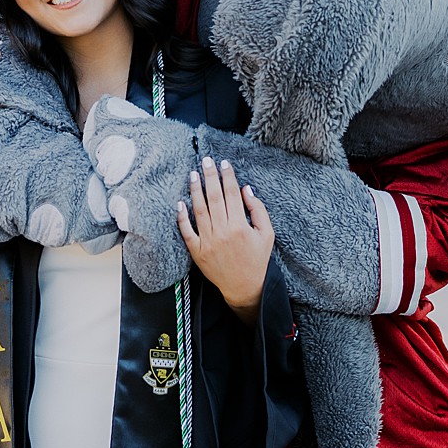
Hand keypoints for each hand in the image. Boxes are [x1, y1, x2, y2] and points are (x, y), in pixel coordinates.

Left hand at [178, 156, 273, 320]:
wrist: (244, 286)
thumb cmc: (257, 259)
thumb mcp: (267, 234)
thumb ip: (258, 210)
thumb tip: (246, 190)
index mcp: (240, 226)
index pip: (231, 194)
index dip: (228, 176)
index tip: (224, 163)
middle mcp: (222, 232)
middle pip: (214, 197)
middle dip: (210, 177)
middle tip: (206, 161)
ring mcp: (208, 241)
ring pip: (199, 210)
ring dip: (195, 190)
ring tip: (193, 174)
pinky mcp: (197, 251)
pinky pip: (187, 231)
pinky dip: (182, 217)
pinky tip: (180, 202)